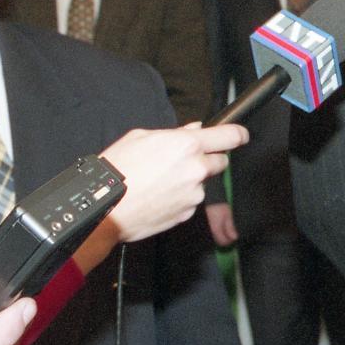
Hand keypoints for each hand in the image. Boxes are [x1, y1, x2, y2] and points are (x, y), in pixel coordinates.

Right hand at [102, 123, 246, 242]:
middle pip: (221, 162)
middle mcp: (196, 169)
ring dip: (191, 181)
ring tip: (160, 181)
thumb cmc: (118, 169)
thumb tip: (194, 130)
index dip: (238, 134)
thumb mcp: (141, 137)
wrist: (104, 206)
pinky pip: (190, 202)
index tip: (240, 135)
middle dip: (209, 159)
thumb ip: (174, 134)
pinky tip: (158, 196)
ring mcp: (193, 194)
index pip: (229, 136)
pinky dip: (180, 198)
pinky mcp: (187, 214)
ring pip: (202, 184)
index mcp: (187, 145)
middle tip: (185, 161)